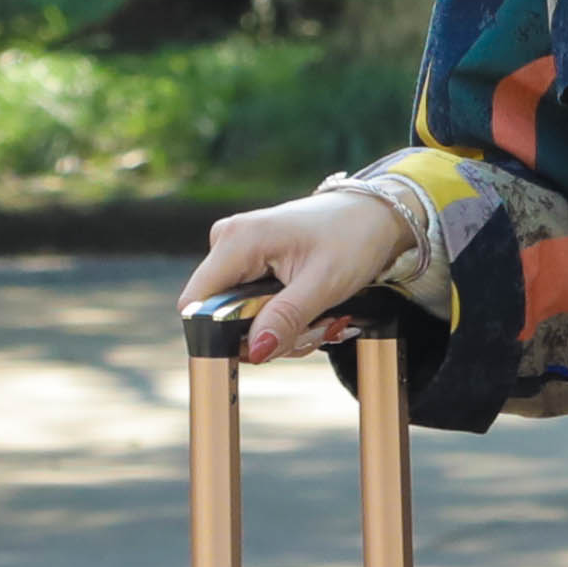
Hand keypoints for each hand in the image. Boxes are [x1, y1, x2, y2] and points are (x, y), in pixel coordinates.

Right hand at [178, 189, 409, 362]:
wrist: (372, 215)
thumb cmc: (353, 237)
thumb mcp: (323, 284)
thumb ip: (285, 318)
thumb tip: (253, 351)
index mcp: (237, 241)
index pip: (195, 304)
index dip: (220, 336)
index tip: (265, 346)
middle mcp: (228, 242)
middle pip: (219, 316)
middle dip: (264, 335)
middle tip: (309, 331)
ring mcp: (237, 251)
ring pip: (237, 316)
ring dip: (278, 330)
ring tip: (316, 319)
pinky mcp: (250, 261)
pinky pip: (250, 305)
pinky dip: (280, 318)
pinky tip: (307, 311)